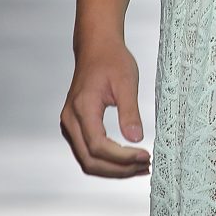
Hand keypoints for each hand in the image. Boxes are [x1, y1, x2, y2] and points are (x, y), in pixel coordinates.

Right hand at [60, 35, 150, 177]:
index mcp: (82, 108)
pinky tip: (126, 159)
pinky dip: (107, 160)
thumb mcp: (126, 82)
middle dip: (118, 169)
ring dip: (113, 169)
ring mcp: (70, 125)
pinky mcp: (75, 126)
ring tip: (139, 167)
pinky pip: (87, 152)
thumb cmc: (111, 59)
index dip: (122, 157)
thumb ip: (130, 111)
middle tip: (144, 167)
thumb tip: (136, 138)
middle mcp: (70, 120)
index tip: (145, 155)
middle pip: (90, 160)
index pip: (98, 146)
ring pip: (87, 160)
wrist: (96, 47)